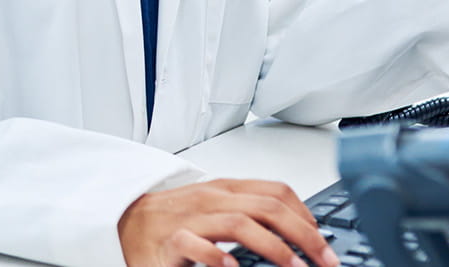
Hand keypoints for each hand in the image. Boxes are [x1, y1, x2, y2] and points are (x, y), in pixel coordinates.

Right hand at [118, 178, 338, 266]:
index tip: (325, 243)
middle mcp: (211, 200)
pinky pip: (194, 244)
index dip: (307, 216)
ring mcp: (190, 219)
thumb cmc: (172, 219)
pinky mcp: (169, 241)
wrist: (124, 222)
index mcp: (225, 188)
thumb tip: (296, 228)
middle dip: (303, 234)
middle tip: (325, 260)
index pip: (277, 191)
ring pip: (238, 222)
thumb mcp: (214, 206)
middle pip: (267, 207)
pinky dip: (216, 256)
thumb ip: (249, 211)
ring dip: (272, 246)